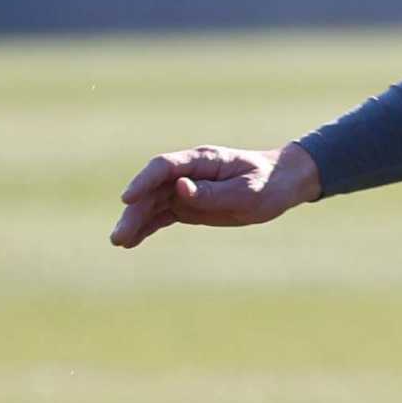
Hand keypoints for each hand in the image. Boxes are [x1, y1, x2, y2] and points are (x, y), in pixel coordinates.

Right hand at [111, 143, 320, 248]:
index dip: (143, 181)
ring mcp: (185, 189)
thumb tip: (180, 188)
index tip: (127, 199)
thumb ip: (214, 191)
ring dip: (135, 222)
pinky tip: (131, 242)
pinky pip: (162, 216)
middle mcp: (187, 173)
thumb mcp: (247, 191)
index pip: (163, 167)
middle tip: (119, 235)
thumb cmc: (268, 183)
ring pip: (153, 204)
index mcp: (201, 160)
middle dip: (134, 211)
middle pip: (152, 189)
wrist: (283, 184)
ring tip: (119, 242)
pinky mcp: (188, 205)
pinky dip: (147, 227)